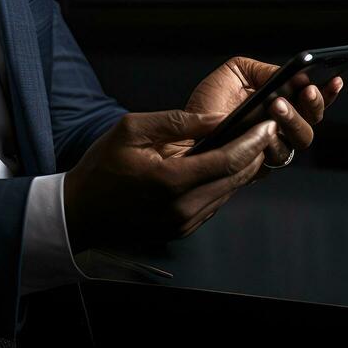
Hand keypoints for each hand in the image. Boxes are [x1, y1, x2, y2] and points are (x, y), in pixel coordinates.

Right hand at [63, 110, 278, 255]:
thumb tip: (217, 118)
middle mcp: (183, 208)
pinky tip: (225, 165)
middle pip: (235, 179)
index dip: (252, 141)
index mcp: (171, 181)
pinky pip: (214, 204)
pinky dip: (224, 183)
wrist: (80, 211)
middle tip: (267, 129)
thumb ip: (177, 122)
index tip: (267, 123)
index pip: (227, 161)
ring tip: (251, 144)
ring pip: (228, 193)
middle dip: (255, 153)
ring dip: (242, 169)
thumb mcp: (132, 129)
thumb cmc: (101, 166)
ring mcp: (184, 223)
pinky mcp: (182, 230)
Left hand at [184, 56, 343, 177]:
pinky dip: (274, 140)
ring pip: (300, 140)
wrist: (185, 128)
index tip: (335, 78)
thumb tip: (291, 74)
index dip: (328, 92)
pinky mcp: (258, 166)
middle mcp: (282, 129)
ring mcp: (272, 148)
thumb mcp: (236, 73)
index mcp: (281, 105)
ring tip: (277, 104)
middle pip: (312, 121)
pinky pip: (276, 156)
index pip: (313, 101)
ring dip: (293, 120)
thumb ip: (264, 71)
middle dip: (312, 105)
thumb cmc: (210, 101)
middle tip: (304, 90)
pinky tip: (266, 127)